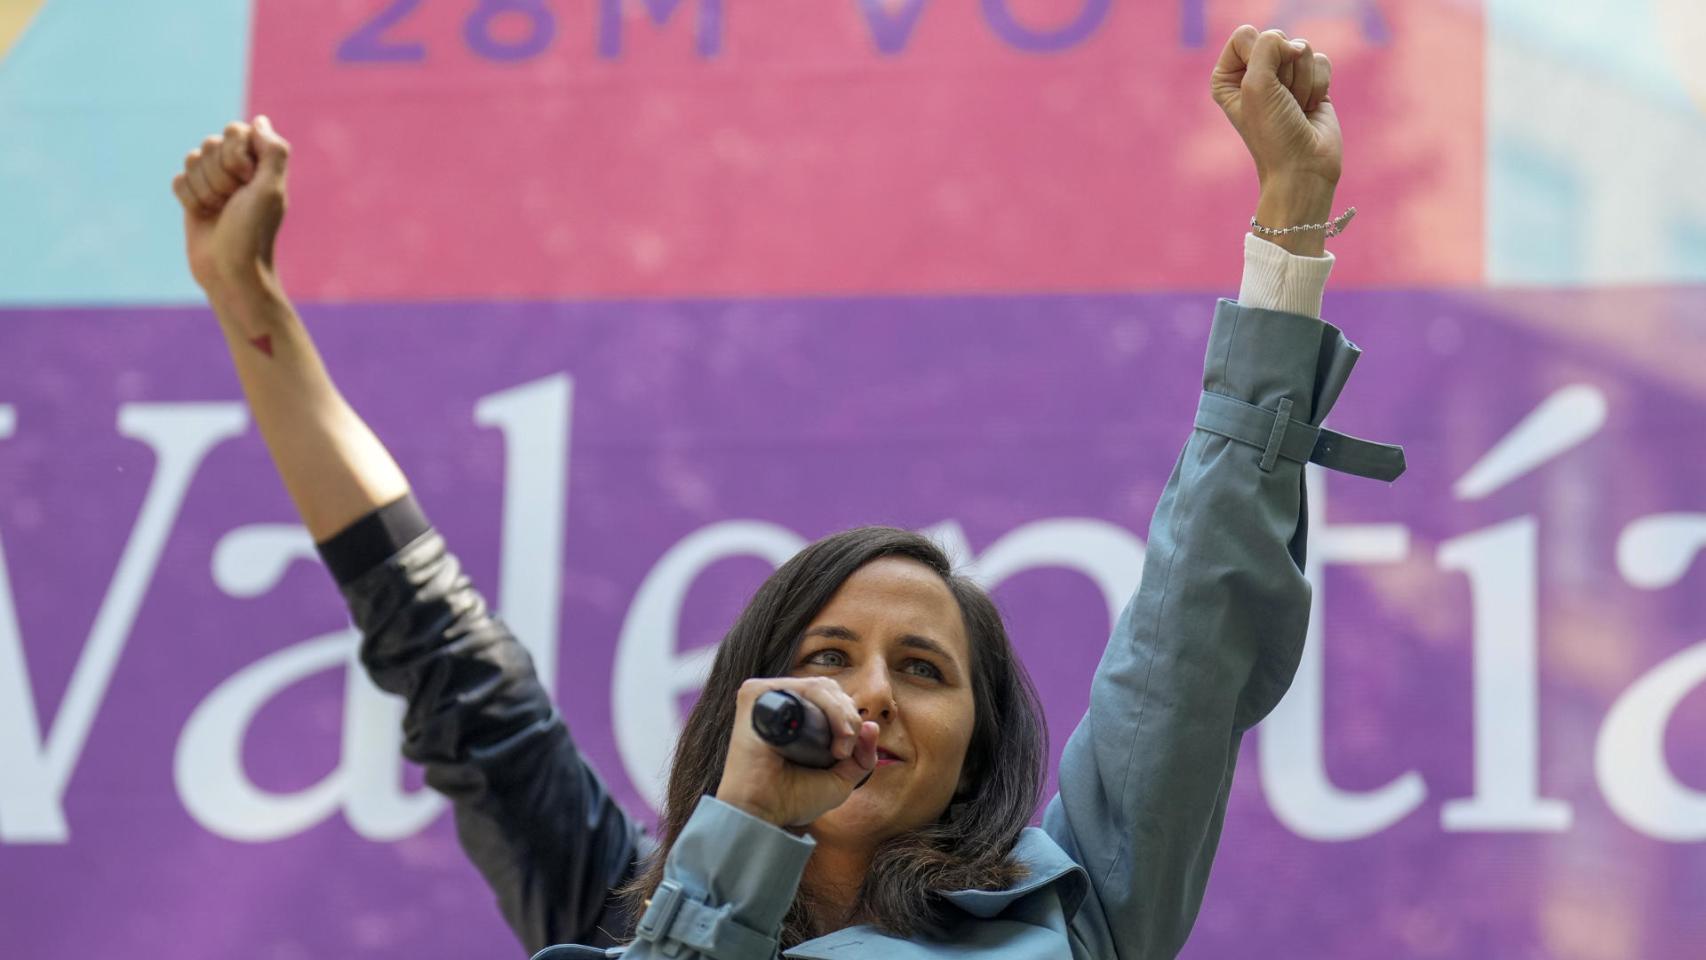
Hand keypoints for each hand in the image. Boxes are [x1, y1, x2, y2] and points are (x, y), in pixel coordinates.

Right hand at [172, 116, 291, 296]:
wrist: (230, 270)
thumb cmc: (254, 232)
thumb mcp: (271, 190)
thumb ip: (272, 151)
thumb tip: (260, 121)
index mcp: (260, 164)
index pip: (236, 131)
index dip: (237, 154)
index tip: (249, 180)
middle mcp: (237, 170)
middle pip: (211, 143)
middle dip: (219, 174)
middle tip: (233, 201)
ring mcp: (213, 182)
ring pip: (192, 159)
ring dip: (204, 189)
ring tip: (219, 211)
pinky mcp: (193, 197)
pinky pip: (178, 179)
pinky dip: (189, 199)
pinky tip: (202, 216)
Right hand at [715, 677, 878, 827]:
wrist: (763, 814)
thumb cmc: (793, 799)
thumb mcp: (840, 779)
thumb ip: (862, 756)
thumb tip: (873, 725)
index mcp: (797, 716)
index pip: (832, 698)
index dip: (850, 718)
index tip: (850, 751)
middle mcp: (782, 703)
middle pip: (829, 689)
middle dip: (849, 717)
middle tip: (844, 752)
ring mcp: (767, 697)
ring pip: (819, 687)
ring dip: (842, 715)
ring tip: (840, 749)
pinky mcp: (754, 696)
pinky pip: (800, 688)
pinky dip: (826, 705)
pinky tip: (832, 735)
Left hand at [1210, 25, 1339, 188]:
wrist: (1303, 166)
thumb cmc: (1272, 132)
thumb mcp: (1256, 84)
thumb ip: (1267, 46)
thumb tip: (1295, 44)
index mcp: (1228, 76)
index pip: (1245, 35)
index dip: (1260, 57)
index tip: (1261, 90)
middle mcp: (1254, 74)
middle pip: (1277, 38)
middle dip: (1284, 70)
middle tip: (1281, 102)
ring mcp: (1284, 78)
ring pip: (1302, 48)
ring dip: (1302, 81)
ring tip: (1295, 108)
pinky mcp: (1311, 83)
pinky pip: (1321, 61)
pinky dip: (1319, 85)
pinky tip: (1310, 108)